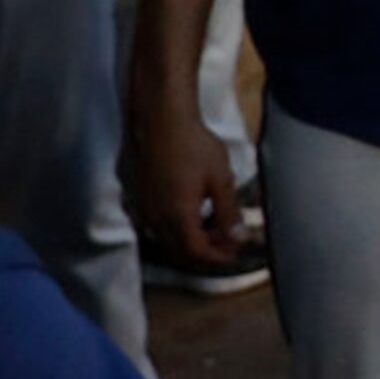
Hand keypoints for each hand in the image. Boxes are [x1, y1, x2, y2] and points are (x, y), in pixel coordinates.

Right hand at [130, 92, 243, 266]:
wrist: (164, 121)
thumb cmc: (194, 145)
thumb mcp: (221, 179)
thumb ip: (229, 212)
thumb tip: (239, 238)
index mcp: (177, 215)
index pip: (196, 252)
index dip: (217, 257)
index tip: (234, 252)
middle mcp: (156, 218)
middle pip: (180, 251)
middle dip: (206, 251)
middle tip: (229, 240)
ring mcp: (145, 209)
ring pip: (168, 239)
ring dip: (192, 239)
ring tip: (217, 225)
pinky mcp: (140, 199)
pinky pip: (159, 225)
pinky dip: (179, 227)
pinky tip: (196, 211)